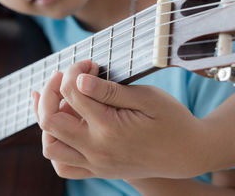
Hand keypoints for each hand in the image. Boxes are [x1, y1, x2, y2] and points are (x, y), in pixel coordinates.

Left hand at [33, 60, 207, 179]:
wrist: (187, 153)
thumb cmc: (171, 120)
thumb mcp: (147, 97)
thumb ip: (109, 91)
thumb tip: (79, 80)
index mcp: (109, 127)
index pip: (72, 91)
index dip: (74, 71)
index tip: (88, 64)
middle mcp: (96, 150)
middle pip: (50, 120)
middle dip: (49, 91)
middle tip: (62, 77)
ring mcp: (95, 164)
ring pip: (50, 147)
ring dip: (47, 120)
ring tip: (58, 101)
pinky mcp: (97, 171)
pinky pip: (63, 166)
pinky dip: (55, 147)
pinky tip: (63, 128)